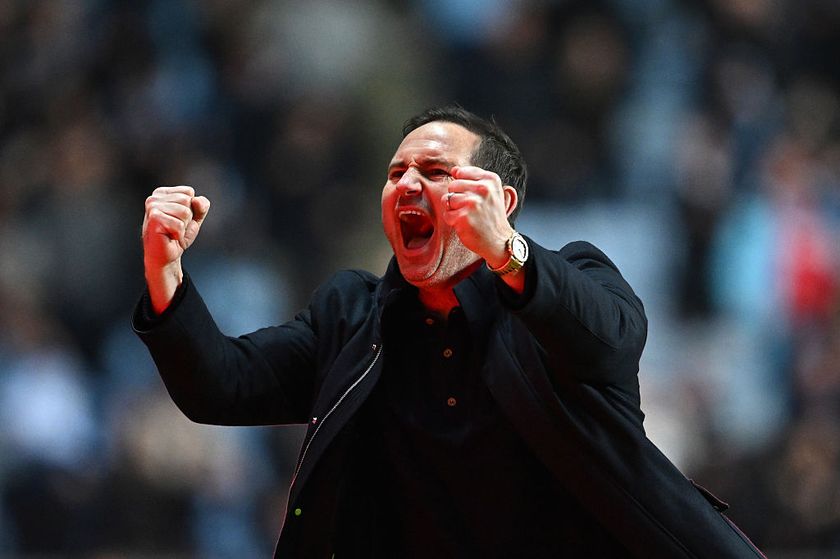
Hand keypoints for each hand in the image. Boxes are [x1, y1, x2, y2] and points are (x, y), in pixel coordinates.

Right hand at [141, 185, 209, 312]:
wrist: (166, 256)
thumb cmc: (177, 236)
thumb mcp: (195, 218)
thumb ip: (201, 206)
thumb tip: (196, 201)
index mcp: (162, 193)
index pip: (189, 192)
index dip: (191, 208)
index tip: (179, 219)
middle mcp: (154, 198)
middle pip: (187, 201)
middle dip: (187, 218)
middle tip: (175, 228)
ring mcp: (152, 207)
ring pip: (185, 212)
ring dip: (183, 227)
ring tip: (172, 232)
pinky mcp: (154, 219)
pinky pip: (179, 224)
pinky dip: (178, 234)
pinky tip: (169, 237)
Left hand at [442, 166, 516, 268]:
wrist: (499, 241)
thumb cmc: (491, 216)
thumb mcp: (490, 192)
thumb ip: (473, 179)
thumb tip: (454, 170)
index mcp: (490, 179)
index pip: (461, 172)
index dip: (462, 186)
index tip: (473, 197)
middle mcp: (483, 189)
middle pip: (452, 185)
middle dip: (457, 198)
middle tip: (471, 209)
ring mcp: (473, 203)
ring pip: (447, 199)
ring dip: (454, 210)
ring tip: (468, 216)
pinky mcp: (463, 217)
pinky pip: (447, 214)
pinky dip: (452, 221)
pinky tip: (465, 224)